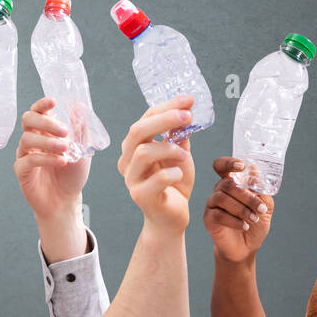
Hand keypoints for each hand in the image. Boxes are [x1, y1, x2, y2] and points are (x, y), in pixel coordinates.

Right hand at [15, 98, 90, 259]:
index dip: (42, 104)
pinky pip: (28, 160)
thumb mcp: (82, 150)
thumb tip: (80, 106)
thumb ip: (80, 129)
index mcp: (44, 131)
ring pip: (27, 139)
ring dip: (48, 142)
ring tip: (65, 149)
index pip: (37, 111)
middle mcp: (31, 140)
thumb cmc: (72, 174)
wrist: (66, 201)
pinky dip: (46, 159)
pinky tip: (61, 161)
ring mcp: (24, 155)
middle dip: (45, 122)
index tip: (53, 102)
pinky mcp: (21, 171)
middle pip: (28, 120)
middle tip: (64, 131)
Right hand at [117, 95, 195, 233]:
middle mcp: (127, 160)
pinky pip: (156, 179)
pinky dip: (173, 173)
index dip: (166, 106)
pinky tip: (179, 176)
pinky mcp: (141, 196)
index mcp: (134, 147)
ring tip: (183, 153)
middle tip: (187, 116)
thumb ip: (179, 134)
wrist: (172, 218)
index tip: (188, 99)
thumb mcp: (179, 154)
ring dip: (168, 148)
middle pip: (137, 131)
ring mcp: (131, 178)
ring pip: (142, 153)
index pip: (145, 119)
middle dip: (163, 119)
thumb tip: (186, 109)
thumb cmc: (174, 184)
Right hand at [203, 157, 273, 261]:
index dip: (228, 162)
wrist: (246, 247)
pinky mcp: (208, 218)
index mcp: (232, 183)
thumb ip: (262, 191)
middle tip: (261, 209)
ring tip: (254, 219)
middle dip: (247, 196)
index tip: (242, 166)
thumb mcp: (265, 207)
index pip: (222, 166)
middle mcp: (219, 191)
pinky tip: (244, 226)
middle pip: (227, 184)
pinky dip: (234, 220)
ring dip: (242, 209)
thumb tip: (255, 172)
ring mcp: (212, 204)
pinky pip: (218, 214)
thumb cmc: (255, 224)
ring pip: (222, 198)